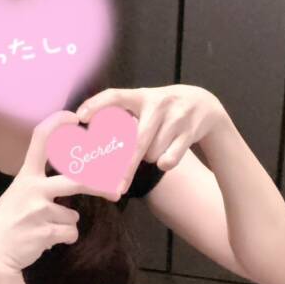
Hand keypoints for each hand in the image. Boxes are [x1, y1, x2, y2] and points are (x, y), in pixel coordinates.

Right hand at [0, 110, 115, 280]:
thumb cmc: (5, 224)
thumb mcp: (17, 196)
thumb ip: (40, 186)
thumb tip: (71, 184)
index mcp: (25, 176)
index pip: (40, 138)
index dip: (58, 122)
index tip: (75, 117)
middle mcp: (33, 188)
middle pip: (77, 180)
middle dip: (99, 185)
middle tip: (116, 190)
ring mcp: (39, 210)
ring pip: (73, 216)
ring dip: (65, 224)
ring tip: (45, 229)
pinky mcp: (46, 231)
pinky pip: (70, 233)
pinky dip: (63, 238)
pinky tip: (45, 241)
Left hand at [76, 84, 226, 194]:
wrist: (204, 105)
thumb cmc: (162, 111)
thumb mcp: (145, 105)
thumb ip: (122, 118)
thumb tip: (92, 146)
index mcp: (141, 96)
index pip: (115, 96)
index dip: (97, 104)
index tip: (80, 117)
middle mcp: (158, 104)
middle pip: (137, 142)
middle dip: (126, 168)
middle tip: (116, 187)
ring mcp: (176, 117)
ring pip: (152, 154)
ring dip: (150, 158)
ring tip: (156, 145)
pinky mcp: (189, 132)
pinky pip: (169, 160)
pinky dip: (165, 163)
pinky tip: (168, 154)